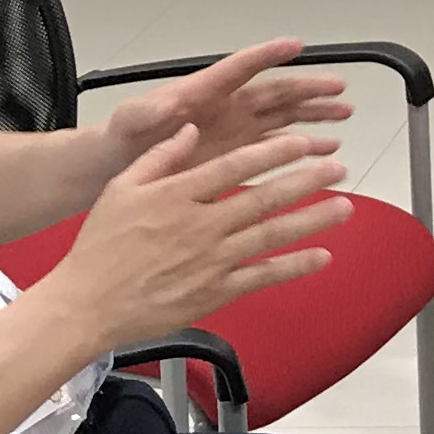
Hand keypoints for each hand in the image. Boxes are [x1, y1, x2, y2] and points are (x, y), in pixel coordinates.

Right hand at [50, 127, 351, 353]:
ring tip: (345, 206)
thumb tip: (191, 129)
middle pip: (264, 198)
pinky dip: (294, 266)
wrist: (88, 304)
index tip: (301, 142)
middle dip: (306, 181)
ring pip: (271, 234)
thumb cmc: (100, 246)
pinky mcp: (215, 291)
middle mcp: (201, 225)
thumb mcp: (121, 188)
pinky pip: (262, 276)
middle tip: (338, 169)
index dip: (273, 153)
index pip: (235, 166)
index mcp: (177, 195)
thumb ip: (160, 157)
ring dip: (312, 219)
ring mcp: (211, 261)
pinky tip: (322, 256)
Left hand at [97, 37, 350, 174]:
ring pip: (284, 116)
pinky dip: (304, 145)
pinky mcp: (239, 153)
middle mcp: (227, 107)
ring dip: (314, 114)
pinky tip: (327, 149)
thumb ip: (147, 112)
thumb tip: (165, 105)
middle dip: (308, 89)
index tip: (294, 46)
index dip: (267, 56)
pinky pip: (279, 145)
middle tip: (338, 88)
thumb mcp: (130, 122)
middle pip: (275, 91)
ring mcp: (235, 130)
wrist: (118, 167)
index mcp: (203, 93)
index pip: (240, 68)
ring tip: (344, 114)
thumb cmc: (123, 140)